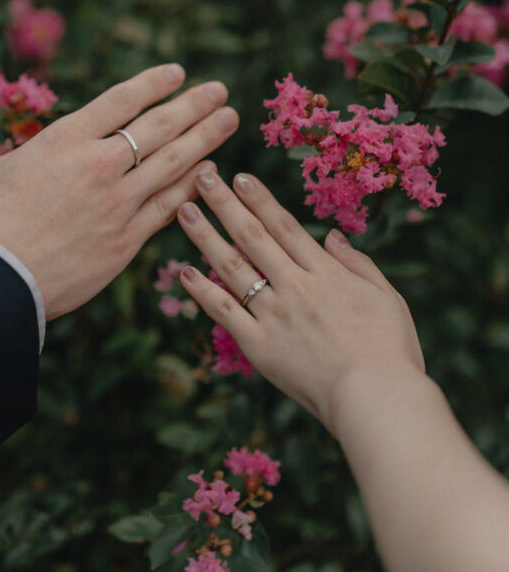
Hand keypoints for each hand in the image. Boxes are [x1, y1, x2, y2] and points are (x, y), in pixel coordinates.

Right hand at [0, 64, 238, 319]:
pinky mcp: (127, 239)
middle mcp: (97, 165)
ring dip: (205, 138)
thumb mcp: (0, 171)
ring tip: (228, 120)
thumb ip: (30, 155)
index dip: (153, 84)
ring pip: (173, 163)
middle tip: (220, 91)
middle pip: (157, 126)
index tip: (178, 73)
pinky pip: (169, 206)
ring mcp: (117, 202)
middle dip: (193, 105)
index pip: (121, 101)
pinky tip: (210, 172)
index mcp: (64, 140)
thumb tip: (36, 154)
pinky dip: (191, 186)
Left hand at [176, 170, 425, 435]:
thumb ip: (358, 264)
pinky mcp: (259, 346)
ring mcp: (273, 315)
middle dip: (225, 203)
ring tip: (184, 209)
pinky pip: (224, 313)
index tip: (239, 176)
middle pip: (252, 236)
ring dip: (205, 236)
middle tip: (202, 176)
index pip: (284, 226)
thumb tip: (332, 236)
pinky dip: (202, 291)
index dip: (259, 198)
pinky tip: (184, 272)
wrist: (377, 401)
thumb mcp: (387, 298)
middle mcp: (294, 286)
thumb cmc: (391, 352)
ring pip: (231, 267)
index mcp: (325, 273)